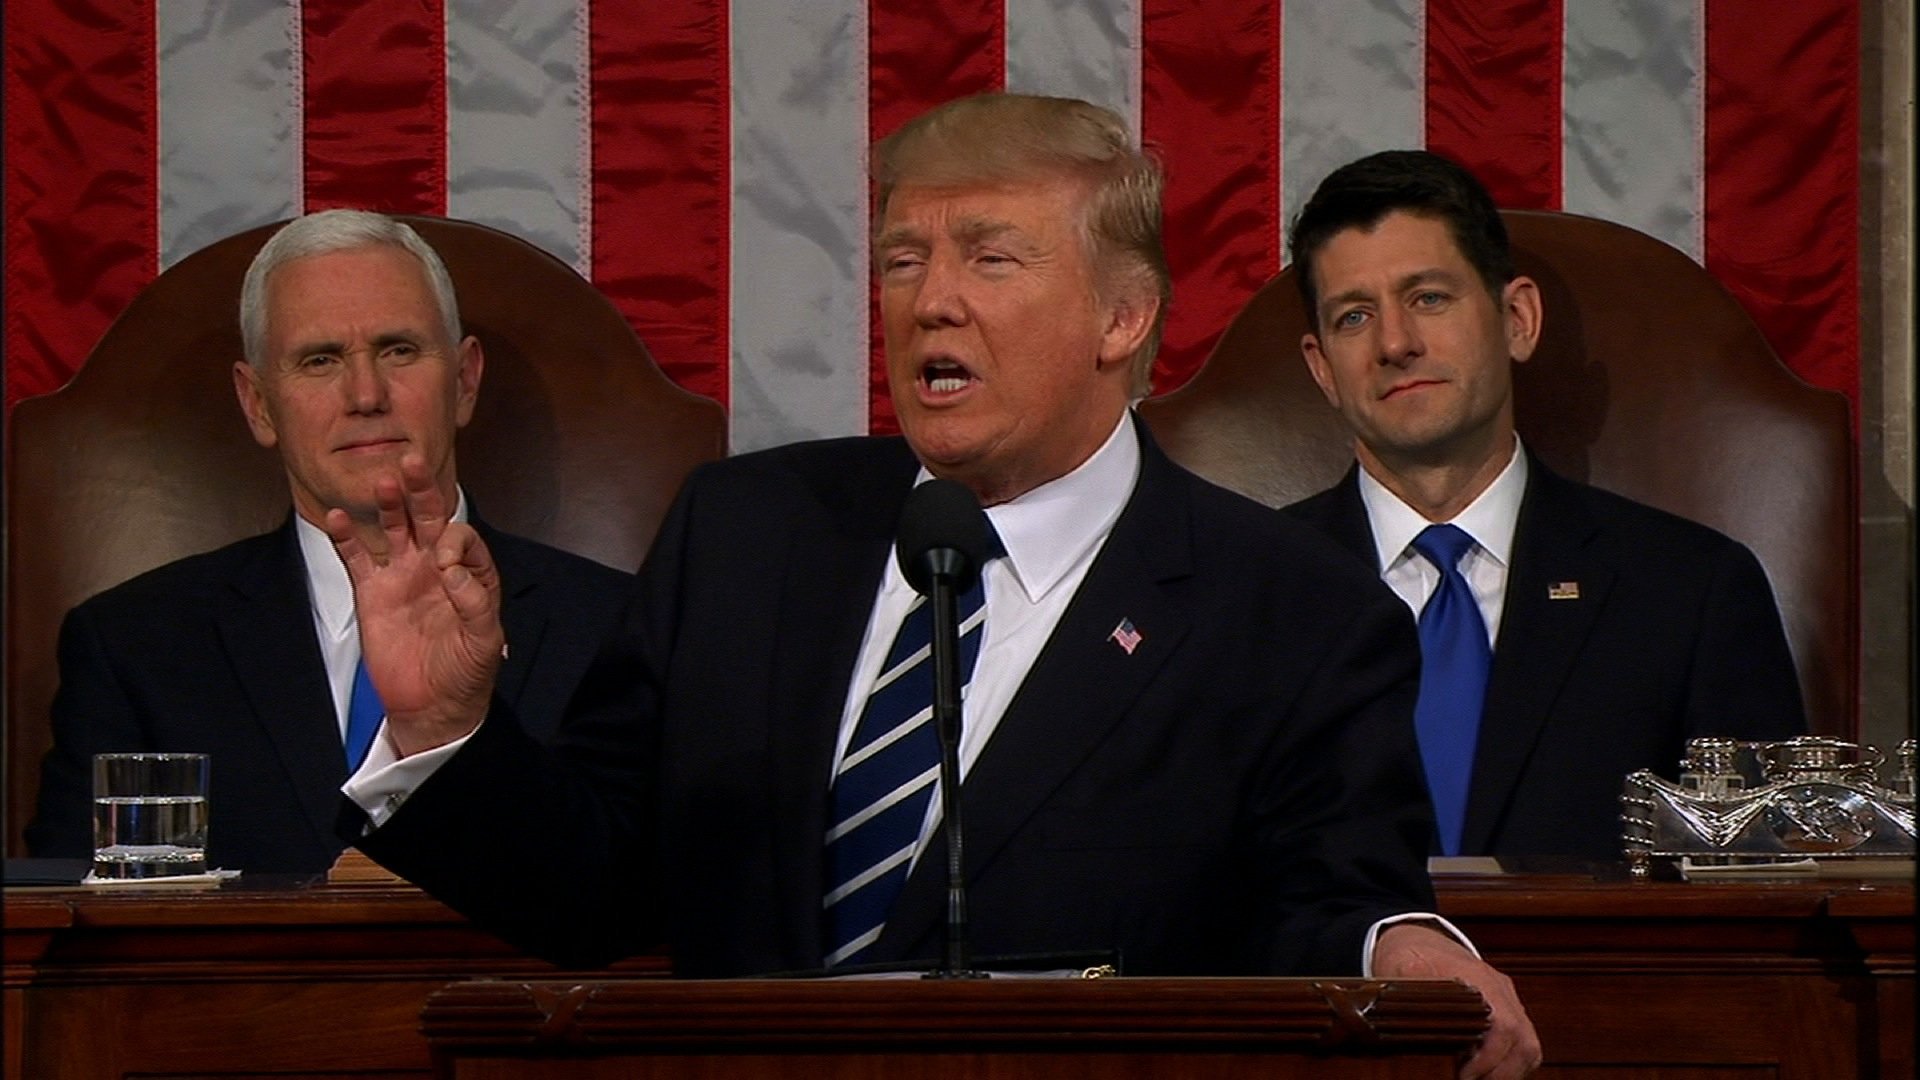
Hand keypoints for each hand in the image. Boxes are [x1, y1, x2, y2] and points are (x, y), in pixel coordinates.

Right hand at [325, 455, 503, 755]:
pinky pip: (356, 558)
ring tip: (382, 482)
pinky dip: (345, 537)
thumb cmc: (467, 672)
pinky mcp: (372, 592)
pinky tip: (335, 516)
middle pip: (428, 518)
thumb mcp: (484, 640)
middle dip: (421, 491)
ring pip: (393, 528)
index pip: (460, 536)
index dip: (453, 538)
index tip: (442, 562)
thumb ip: (475, 603)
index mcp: (469, 573)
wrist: (432, 706)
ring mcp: (402, 575)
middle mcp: (435, 566)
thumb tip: (452, 571)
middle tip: (412, 461)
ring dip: (388, 504)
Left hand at [1374, 922, 1539, 1078]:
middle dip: (1501, 1073)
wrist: (1420, 938)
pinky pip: (1523, 1045)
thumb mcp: (1403, 965)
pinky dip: (1509, 1064)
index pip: (1503, 1026)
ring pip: (1528, 1047)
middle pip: (1524, 1042)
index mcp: (1480, 979)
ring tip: (1475, 1078)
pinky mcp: (1507, 1012)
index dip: (1490, 1057)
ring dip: (1508, 1072)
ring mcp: (1508, 1002)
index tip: (1465, 1074)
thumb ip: (1407, 988)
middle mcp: (1501, 991)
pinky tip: (1484, 1072)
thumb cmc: (1412, 954)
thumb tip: (1404, 1011)